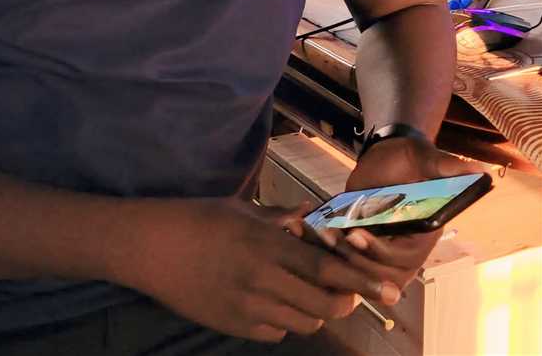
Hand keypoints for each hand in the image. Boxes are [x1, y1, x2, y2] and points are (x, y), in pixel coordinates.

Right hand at [126, 196, 401, 343]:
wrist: (151, 247)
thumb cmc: (196, 218)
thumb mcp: (240, 209)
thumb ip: (279, 218)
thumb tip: (309, 215)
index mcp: (267, 244)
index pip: (327, 268)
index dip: (363, 281)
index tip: (390, 290)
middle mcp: (263, 279)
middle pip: (323, 304)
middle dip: (342, 300)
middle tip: (344, 289)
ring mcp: (247, 307)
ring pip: (303, 322)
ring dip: (313, 310)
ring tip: (303, 290)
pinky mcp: (233, 326)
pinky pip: (274, 332)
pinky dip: (283, 321)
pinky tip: (270, 301)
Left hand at [335, 138, 484, 290]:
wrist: (388, 152)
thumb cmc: (413, 157)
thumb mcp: (429, 158)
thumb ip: (448, 167)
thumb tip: (477, 169)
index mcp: (422, 236)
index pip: (403, 260)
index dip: (379, 252)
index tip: (357, 234)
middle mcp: (401, 246)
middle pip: (379, 273)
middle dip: (356, 260)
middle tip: (334, 238)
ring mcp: (378, 243)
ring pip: (360, 268)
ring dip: (339, 256)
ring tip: (321, 234)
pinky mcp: (358, 235)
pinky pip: (345, 254)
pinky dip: (329, 247)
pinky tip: (312, 230)